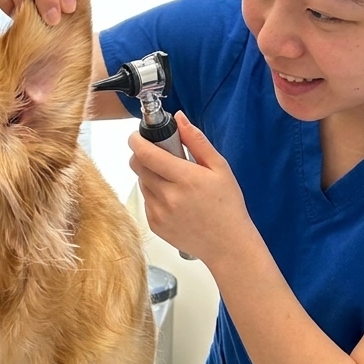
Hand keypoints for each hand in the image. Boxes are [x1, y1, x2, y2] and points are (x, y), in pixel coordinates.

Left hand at [128, 112, 253, 264]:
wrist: (228, 245)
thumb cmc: (228, 205)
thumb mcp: (219, 168)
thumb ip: (196, 141)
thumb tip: (179, 118)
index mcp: (185, 178)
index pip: (146, 153)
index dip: (136, 140)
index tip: (137, 136)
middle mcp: (168, 196)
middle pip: (137, 166)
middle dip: (143, 155)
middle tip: (161, 156)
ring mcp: (159, 213)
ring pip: (142, 183)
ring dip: (151, 176)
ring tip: (174, 182)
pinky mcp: (154, 226)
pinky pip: (146, 201)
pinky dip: (155, 195)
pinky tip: (175, 200)